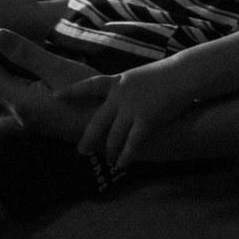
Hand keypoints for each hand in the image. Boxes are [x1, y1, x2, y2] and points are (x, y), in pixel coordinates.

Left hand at [0, 30, 111, 140]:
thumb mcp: (59, 70)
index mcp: (21, 102)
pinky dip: (4, 78)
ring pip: (0, 91)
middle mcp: (21, 113)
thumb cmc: (90, 100)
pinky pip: (12, 95)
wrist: (113, 132)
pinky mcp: (40, 118)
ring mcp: (31, 118)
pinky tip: (10, 68)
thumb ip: (26, 53)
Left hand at [76, 61, 194, 172]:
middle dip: (89, 139)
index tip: (55, 96)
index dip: (72, 91)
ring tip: (110, 160)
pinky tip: (122, 163)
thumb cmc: (162, 76)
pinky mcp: (146, 119)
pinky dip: (126, 155)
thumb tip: (115, 102)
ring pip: (114, 136)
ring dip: (111, 151)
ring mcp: (132, 107)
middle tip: (82, 151)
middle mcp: (120, 95)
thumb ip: (123, 90)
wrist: (183, 74)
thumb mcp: (136, 77)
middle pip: (98, 121)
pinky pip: (132, 142)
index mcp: (116, 82)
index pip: (89, 86)